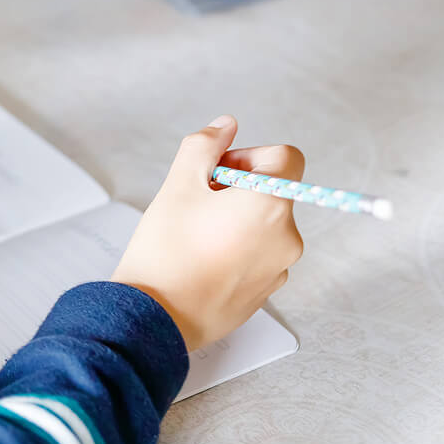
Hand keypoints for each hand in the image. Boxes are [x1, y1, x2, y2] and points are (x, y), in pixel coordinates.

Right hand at [111, 116, 304, 351]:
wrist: (156, 317)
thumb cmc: (166, 251)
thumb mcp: (177, 185)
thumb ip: (204, 146)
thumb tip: (226, 126)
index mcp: (270, 203)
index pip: (285, 157)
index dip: (249, 156)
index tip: (217, 174)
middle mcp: (287, 236)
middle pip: (273, 192)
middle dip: (238, 190)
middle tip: (196, 205)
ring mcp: (280, 267)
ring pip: (265, 225)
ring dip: (238, 220)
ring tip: (196, 236)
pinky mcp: (266, 291)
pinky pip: (260, 255)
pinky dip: (237, 250)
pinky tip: (202, 260)